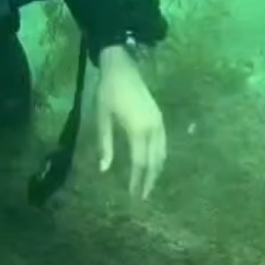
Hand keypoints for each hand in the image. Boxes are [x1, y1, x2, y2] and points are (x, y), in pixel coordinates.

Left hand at [95, 44, 166, 199]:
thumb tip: (104, 170)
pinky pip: (163, 144)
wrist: (122, 67)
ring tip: (148, 185)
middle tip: (143, 197)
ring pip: (162, 153)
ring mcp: (159, 122)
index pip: (140, 163)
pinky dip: (159, 158)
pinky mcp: (159, 118)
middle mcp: (153, 128)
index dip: (137, 181)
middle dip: (149, 180)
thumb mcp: (102, 119)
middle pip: (154, 162)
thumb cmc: (107, 92)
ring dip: (156, 171)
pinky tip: (153, 165)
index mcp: (138, 130)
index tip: (133, 195)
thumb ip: (105, 145)